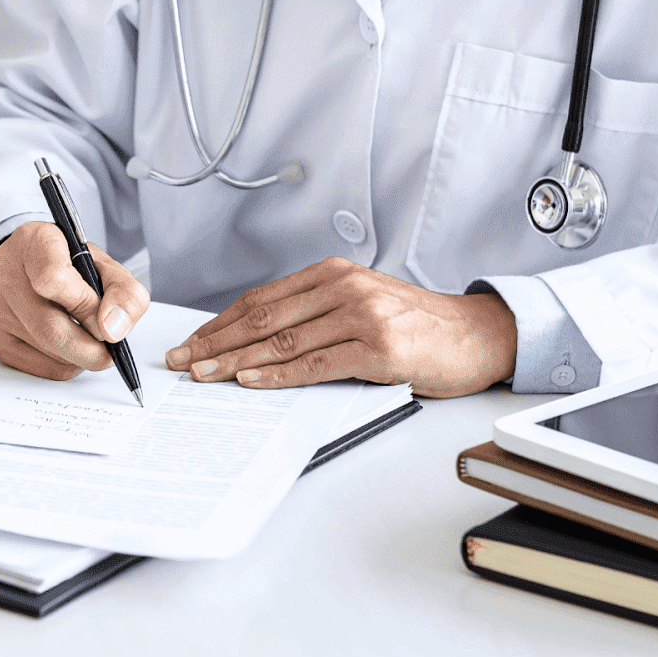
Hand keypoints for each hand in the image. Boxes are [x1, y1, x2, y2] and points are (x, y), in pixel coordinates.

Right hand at [0, 221, 150, 378]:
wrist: (28, 267)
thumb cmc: (68, 264)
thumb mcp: (104, 265)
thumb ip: (123, 292)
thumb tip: (113, 331)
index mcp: (35, 241)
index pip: (53, 280)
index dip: (86, 307)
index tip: (105, 322)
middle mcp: (5, 272)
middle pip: (50, 328)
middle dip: (90, 349)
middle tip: (109, 352)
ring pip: (46, 351)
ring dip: (79, 356)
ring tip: (89, 340)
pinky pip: (36, 366)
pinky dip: (63, 365)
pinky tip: (69, 349)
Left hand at [163, 257, 516, 397]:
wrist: (474, 335)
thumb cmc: (414, 325)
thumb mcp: (360, 303)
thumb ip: (314, 313)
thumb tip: (253, 340)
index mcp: (333, 275)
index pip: (260, 300)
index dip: (220, 323)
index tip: (190, 343)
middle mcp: (344, 289)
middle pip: (263, 319)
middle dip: (216, 343)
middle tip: (183, 362)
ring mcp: (362, 317)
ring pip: (283, 342)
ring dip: (237, 361)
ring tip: (205, 375)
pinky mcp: (378, 349)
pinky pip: (315, 364)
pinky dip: (278, 375)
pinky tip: (251, 381)